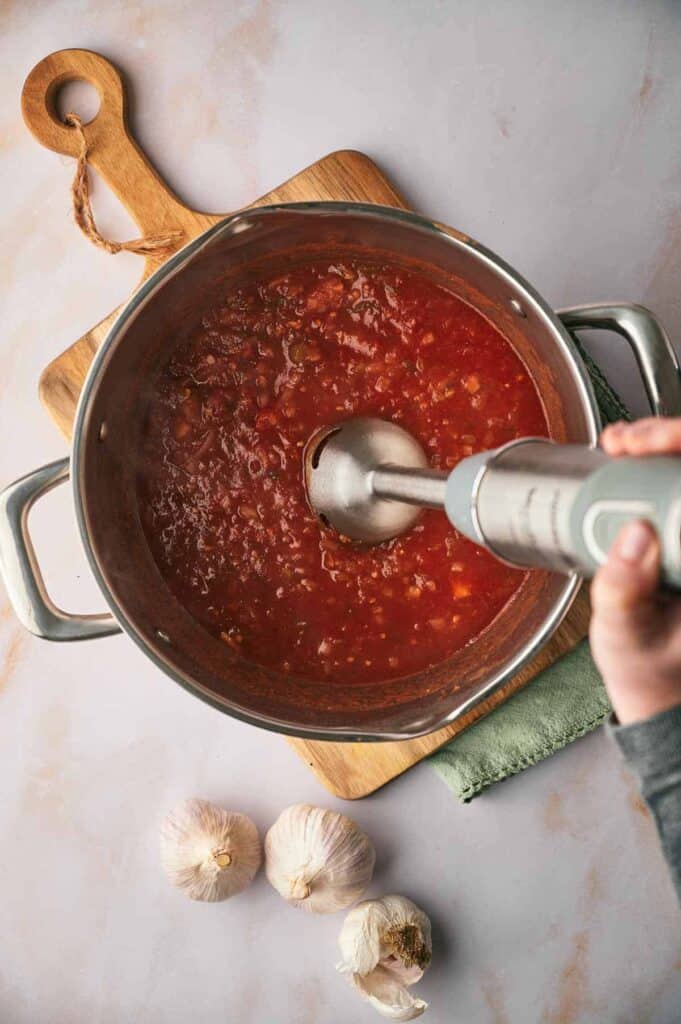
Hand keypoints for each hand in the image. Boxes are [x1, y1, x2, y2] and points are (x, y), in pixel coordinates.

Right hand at [590, 417, 680, 724]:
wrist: (656, 685)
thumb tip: (633, 536)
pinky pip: (677, 481)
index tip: (644, 449)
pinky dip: (654, 459)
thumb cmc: (651, 667)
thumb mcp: (627, 638)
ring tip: (617, 446)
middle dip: (669, 437)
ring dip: (660, 444)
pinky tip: (626, 456)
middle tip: (624, 443)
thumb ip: (625, 594)